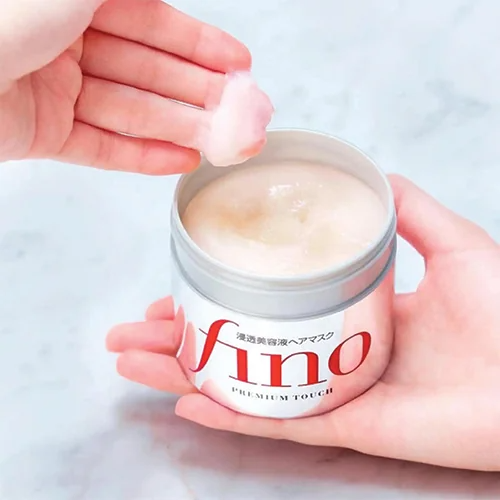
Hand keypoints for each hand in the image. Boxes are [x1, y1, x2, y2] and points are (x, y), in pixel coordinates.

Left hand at [0, 0, 249, 172]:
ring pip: (131, 111)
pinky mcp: (43, 134)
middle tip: (241, 111)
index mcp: (72, 3)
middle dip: (198, 92)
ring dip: (180, 128)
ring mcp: (53, 91)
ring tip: (222, 142)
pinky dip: (143, 157)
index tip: (238, 64)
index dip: (199, 45)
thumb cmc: (0, 18)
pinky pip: (102, 147)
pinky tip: (181, 160)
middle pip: (148, 72)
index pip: (152, 23)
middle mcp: (64, 43)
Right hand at [106, 174, 499, 470]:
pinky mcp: (346, 425)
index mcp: (352, 310)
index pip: (270, 303)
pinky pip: (277, 420)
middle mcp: (331, 350)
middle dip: (182, 338)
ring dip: (186, 374)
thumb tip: (371, 175)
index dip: (221, 295)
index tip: (181, 284)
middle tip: (131, 331)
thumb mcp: (452, 244)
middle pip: (242, 346)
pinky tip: (187, 401)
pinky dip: (231, 414)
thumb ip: (408, 211)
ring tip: (133, 363)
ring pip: (245, 385)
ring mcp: (333, 390)